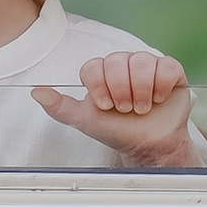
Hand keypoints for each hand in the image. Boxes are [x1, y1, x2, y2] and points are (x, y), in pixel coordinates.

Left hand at [34, 49, 204, 167]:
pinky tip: (158, 99)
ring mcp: (148, 66)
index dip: (100, 87)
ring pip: (142, 61)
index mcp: (102, 71)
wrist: (148, 145)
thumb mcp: (85, 120)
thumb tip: (35, 91)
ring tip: (142, 107)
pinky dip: (161, 86)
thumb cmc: (117, 132)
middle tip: (125, 109)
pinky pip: (166, 66)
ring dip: (141, 91)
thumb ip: (60, 106)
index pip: (95, 65)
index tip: (106, 106)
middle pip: (117, 61)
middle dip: (121, 91)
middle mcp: (124, 64)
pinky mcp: (171, 72)